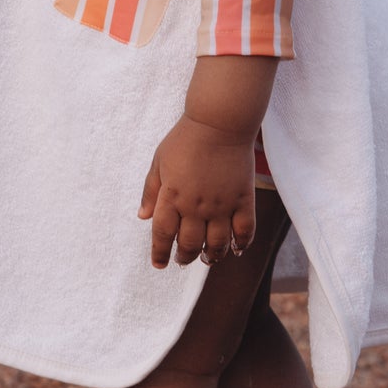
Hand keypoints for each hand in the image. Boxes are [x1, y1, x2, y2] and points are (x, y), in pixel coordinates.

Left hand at [138, 114, 256, 269]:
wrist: (219, 123)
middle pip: (189, 244)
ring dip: (211, 256)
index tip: (159, 264)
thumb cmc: (185, 139)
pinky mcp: (243, 199)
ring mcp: (221, 205)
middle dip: (184, 257)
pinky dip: (241, 244)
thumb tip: (143, 216)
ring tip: (207, 258)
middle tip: (183, 260)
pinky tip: (236, 249)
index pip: (162, 234)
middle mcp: (195, 206)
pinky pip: (244, 230)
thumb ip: (151, 191)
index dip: (159, 253)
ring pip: (217, 244)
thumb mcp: (159, 162)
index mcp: (172, 196)